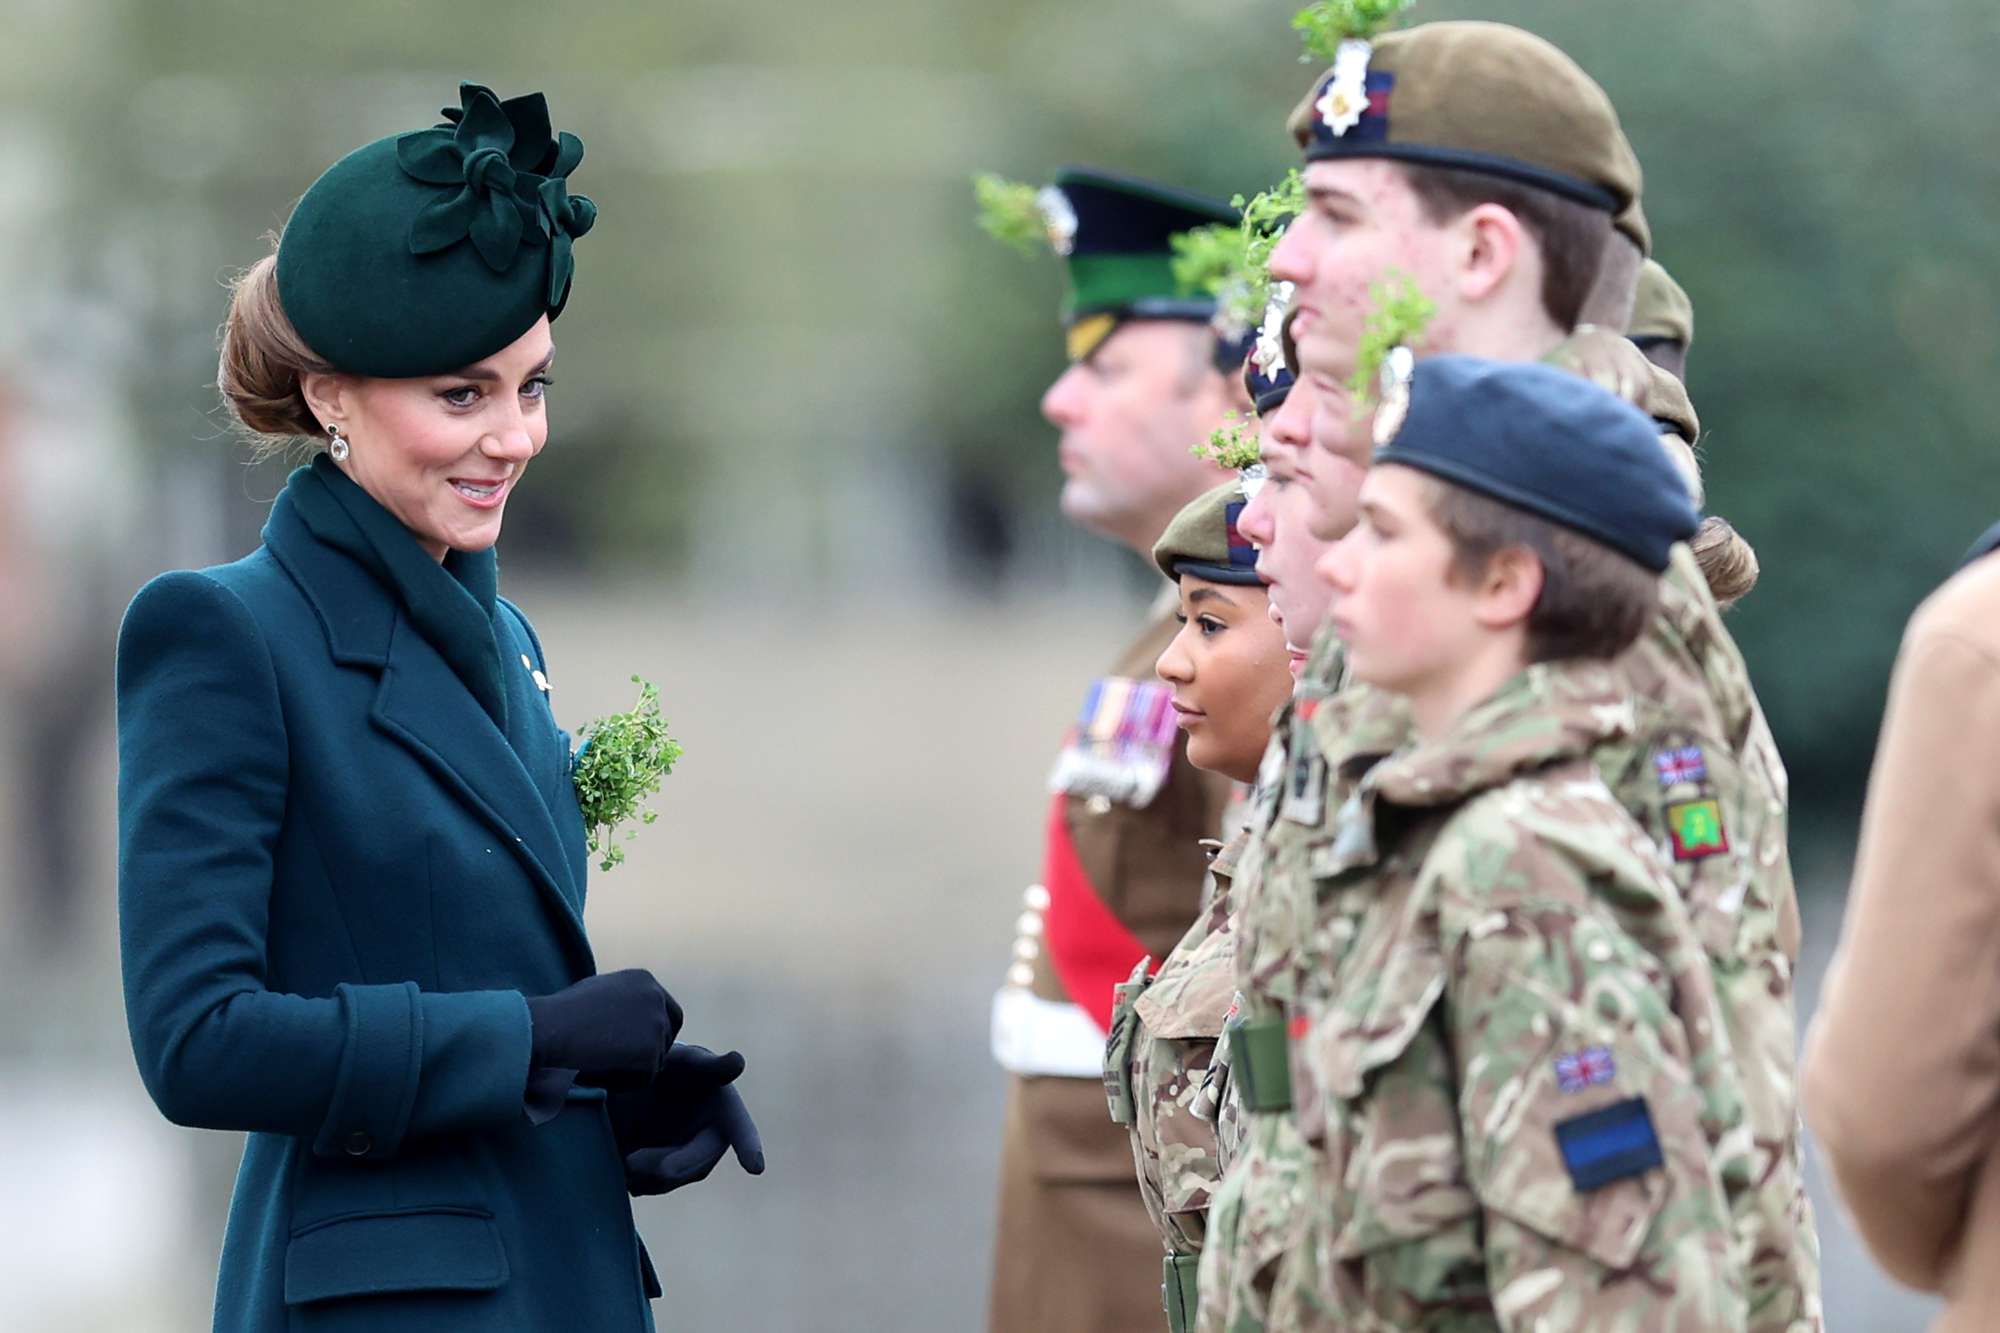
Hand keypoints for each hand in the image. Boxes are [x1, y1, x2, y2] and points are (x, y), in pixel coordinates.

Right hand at [526, 969, 680, 1087]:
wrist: (552, 1027)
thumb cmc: (563, 1012)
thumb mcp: (600, 991)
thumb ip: (624, 1001)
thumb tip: (629, 1022)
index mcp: (645, 981)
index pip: (669, 1012)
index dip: (657, 1033)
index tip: (641, 1048)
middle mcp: (657, 999)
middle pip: (667, 1036)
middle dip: (651, 1053)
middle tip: (626, 1066)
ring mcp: (656, 1026)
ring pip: (655, 1060)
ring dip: (631, 1069)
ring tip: (595, 1063)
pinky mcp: (651, 1053)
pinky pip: (643, 1079)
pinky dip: (622, 1081)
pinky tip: (596, 1070)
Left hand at [610, 1045, 765, 1195]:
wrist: (625, 1083)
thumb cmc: (664, 1063)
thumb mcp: (681, 1059)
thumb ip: (706, 1064)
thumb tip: (738, 1062)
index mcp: (723, 1106)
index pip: (739, 1127)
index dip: (748, 1145)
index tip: (755, 1167)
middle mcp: (710, 1138)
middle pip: (699, 1163)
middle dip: (672, 1165)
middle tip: (632, 1161)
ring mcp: (686, 1159)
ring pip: (673, 1178)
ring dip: (649, 1174)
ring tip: (624, 1157)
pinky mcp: (659, 1173)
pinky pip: (652, 1186)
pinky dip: (635, 1180)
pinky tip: (620, 1163)